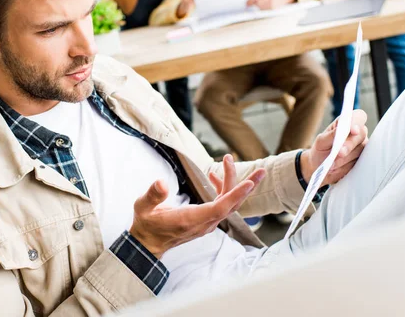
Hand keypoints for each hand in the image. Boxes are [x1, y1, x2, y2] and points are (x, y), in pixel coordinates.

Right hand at [130, 154, 265, 257]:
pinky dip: (222, 189)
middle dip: (247, 186)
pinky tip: (213, 176)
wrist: (148, 244)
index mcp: (191, 219)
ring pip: (228, 203)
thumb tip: (161, 182)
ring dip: (234, 184)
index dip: (235, 194)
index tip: (250, 183)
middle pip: (231, 204)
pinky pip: (221, 204)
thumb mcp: (143, 208)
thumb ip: (153, 195)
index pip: (219, 207)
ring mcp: (206, 223)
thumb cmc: (146, 225)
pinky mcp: (205, 220)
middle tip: (261, 170)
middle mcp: (203, 222)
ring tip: (228, 160)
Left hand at [300, 110, 368, 185]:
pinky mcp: (361, 159)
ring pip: (360, 150)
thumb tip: (340, 130)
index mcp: (346, 123)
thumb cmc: (320, 150)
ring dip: (345, 158)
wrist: (319, 167)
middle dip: (349, 144)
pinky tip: (336, 167)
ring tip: (332, 163)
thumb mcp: (321, 142)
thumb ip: (331, 135)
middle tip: (339, 152)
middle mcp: (356, 134)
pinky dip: (346, 165)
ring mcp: (360, 147)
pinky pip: (359, 161)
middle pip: (361, 134)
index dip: (357, 122)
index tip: (352, 130)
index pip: (358, 116)